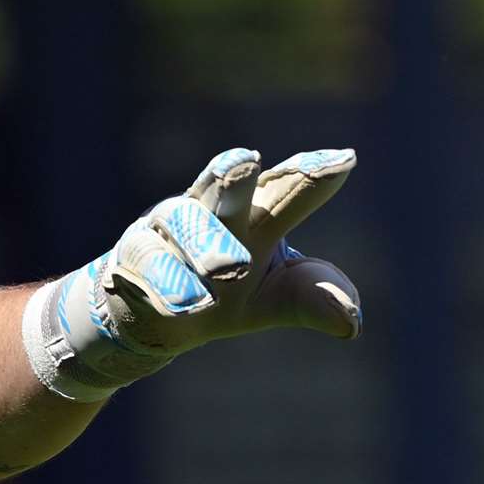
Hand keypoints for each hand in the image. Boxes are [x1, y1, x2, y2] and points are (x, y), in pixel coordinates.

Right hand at [21, 148, 361, 399]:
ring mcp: (166, 228)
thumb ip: (313, 297)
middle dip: (235, 174)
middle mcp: (211, 208)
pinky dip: (165, 282)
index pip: (285, 185)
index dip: (309, 173)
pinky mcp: (132, 258)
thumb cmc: (225, 294)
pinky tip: (185, 304)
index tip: (342, 161)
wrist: (151, 318)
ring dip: (203, 241)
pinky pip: (146, 263)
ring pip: (181, 220)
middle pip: (225, 184)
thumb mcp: (276, 299)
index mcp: (256, 209)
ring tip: (230, 268)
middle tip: (247, 159)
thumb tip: (351, 324)